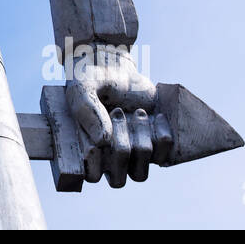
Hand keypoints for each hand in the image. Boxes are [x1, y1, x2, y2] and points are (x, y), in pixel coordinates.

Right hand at [63, 44, 171, 186]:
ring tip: (137, 113)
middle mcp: (108, 157)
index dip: (96, 161)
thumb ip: (87, 111)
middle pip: (119, 179)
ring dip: (141, 142)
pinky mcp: (152, 144)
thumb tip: (103, 141)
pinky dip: (161, 136)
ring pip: (140, 172)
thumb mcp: (82, 89)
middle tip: (117, 114)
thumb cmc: (91, 79)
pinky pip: (163, 156)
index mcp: (86, 149)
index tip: (97, 135)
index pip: (92, 176)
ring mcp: (132, 152)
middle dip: (121, 149)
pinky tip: (155, 116)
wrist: (114, 64)